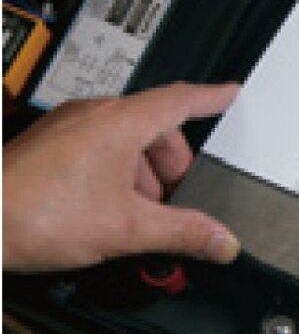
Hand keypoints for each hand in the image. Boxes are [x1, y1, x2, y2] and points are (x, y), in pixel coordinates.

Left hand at [3, 82, 240, 272]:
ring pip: (126, 139)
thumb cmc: (34, 211)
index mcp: (121, 122)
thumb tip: (220, 240)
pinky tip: (107, 208)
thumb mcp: (127, 228)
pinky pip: (99, 147)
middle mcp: (94, 115)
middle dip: (173, 164)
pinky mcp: (50, 145)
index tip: (229, 93)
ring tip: (137, 213)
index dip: (211, 98)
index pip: (181, 99)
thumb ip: (182, 232)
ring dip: (143, 173)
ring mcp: (69, 127)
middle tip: (177, 200)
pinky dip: (116, 173)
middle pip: (155, 127)